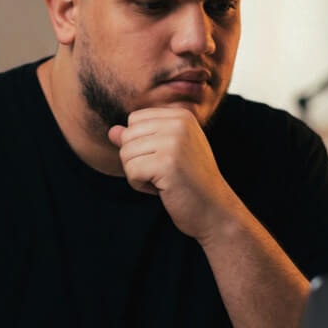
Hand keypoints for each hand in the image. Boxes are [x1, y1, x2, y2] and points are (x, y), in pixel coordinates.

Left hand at [108, 107, 239, 243]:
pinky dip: (140, 185)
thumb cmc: (189, 183)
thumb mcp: (166, 154)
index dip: (141, 145)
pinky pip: (131, 171)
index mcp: (181, 116)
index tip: (164, 160)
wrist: (215, 211)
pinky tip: (162, 189)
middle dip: (136, 160)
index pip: (134, 120)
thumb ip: (140, 139)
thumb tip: (111, 131)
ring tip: (164, 181)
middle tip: (163, 174)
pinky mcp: (166, 163)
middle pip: (127, 136)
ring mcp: (174, 141)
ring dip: (138, 174)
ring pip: (126, 154)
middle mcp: (179, 123)